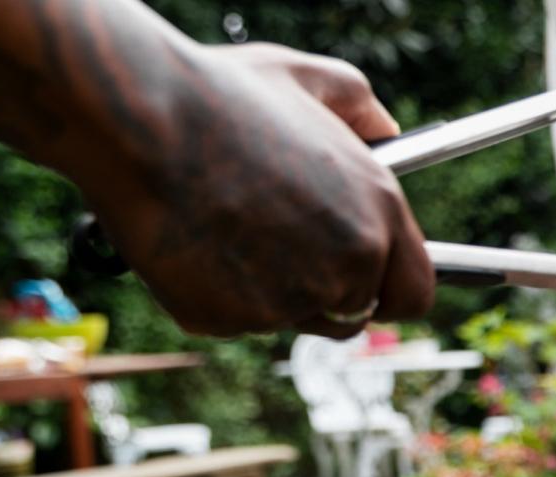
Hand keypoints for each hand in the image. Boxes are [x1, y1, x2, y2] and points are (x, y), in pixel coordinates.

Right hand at [82, 43, 433, 338]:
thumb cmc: (220, 94)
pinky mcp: (231, 318)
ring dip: (271, 291)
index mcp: (379, 211)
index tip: (369, 284)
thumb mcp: (310, 78)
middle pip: (353, 311)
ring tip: (231, 228)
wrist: (139, 120)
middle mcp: (348, 263)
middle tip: (280, 247)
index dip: (390, 289)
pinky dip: (215, 293)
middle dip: (325, 291)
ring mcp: (291, 299)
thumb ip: (362, 109)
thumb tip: (386, 131)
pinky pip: (233, 320)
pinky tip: (195, 241)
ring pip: (291, 318)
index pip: (416, 291)